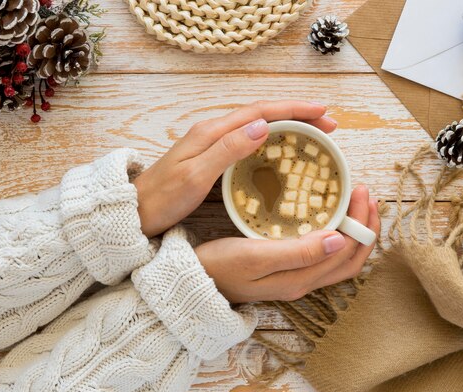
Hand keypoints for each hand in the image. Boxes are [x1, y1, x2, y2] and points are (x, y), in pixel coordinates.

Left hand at [133, 100, 336, 236]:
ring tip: (314, 135)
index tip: (322, 112)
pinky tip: (283, 153)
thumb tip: (263, 126)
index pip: (260, 112)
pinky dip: (273, 142)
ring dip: (288, 127)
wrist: (134, 211)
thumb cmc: (163, 198)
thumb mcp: (195, 176)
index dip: (293, 110)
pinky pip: (250, 143)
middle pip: (263, 115)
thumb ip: (227, 150)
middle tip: (329, 125)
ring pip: (259, 127)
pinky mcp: (212, 158)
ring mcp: (213, 144)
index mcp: (212, 132)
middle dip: (298, 116)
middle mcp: (214, 132)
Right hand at [195, 186, 380, 302]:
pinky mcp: (286, 272)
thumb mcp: (257, 256)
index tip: (360, 190)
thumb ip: (299, 252)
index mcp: (301, 279)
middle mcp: (304, 282)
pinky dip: (336, 236)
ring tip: (354, 203)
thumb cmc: (220, 265)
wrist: (192, 281)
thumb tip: (339, 241)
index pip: (348, 253)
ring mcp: (295, 279)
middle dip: (365, 227)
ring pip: (339, 259)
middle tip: (365, 193)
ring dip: (354, 232)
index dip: (362, 224)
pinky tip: (328, 218)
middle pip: (351, 259)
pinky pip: (323, 256)